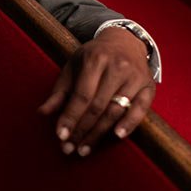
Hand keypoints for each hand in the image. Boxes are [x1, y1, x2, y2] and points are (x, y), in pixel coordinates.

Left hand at [37, 27, 155, 157]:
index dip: (70, 117)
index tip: (60, 136)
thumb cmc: (93, 57)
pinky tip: (116, 136)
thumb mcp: (73, 67)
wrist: (125, 41)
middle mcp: (117, 67)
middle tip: (70, 148)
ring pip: (116, 111)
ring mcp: (135, 77)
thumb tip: (41, 113)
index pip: (81, 95)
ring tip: (84, 149)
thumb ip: (59, 91)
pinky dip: (129, 124)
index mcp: (95, 59)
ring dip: (99, 134)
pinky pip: (140, 110)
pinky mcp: (149, 87)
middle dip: (82, 130)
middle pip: (98, 106)